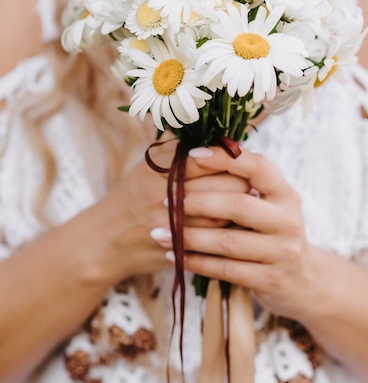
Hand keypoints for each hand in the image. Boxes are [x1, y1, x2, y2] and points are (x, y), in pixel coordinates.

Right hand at [90, 139, 249, 285]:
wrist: (105, 240)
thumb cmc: (133, 196)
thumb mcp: (150, 165)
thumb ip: (182, 149)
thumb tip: (223, 136)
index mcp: (163, 165)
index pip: (214, 156)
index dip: (233, 158)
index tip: (239, 161)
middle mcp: (167, 191)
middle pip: (228, 184)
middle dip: (244, 184)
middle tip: (249, 184)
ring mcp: (172, 221)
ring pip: (228, 213)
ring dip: (240, 210)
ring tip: (244, 206)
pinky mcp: (178, 246)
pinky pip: (217, 238)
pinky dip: (229, 232)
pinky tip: (231, 227)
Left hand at [153, 146, 316, 318]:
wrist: (303, 281)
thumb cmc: (271, 233)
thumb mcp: (268, 205)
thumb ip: (242, 183)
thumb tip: (197, 154)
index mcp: (285, 194)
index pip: (257, 166)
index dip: (224, 158)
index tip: (192, 155)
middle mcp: (287, 220)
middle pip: (239, 205)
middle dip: (198, 202)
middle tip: (166, 201)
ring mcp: (282, 252)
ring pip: (228, 242)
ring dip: (189, 237)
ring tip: (159, 233)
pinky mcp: (270, 280)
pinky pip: (225, 270)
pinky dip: (197, 263)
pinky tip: (176, 256)